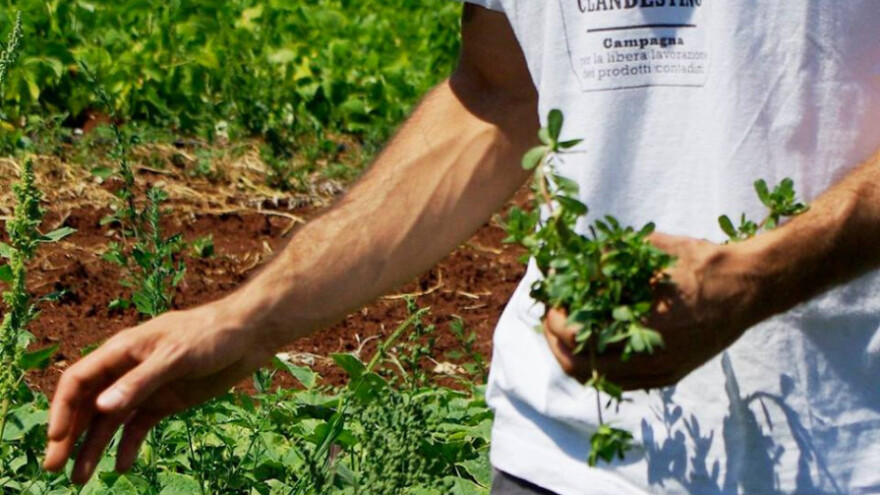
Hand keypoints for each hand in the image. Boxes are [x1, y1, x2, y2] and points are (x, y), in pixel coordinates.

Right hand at [42, 302, 273, 483]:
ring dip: (93, 448)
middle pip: (88, 406)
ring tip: (80, 479)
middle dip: (69, 436)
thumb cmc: (210, 335)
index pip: (79, 380)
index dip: (63, 408)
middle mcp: (127, 371)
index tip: (56, 439)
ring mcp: (146, 388)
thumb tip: (103, 407)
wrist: (247, 336)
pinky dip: (128, 447)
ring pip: (110, 422)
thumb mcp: (175, 356)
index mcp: (122, 351)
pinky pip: (138, 428)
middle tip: (53, 469)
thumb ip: (140, 382)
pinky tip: (120, 467)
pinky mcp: (166, 402)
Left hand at [543, 233, 766, 389]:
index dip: (556, 319)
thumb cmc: (701, 264)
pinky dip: (598, 365)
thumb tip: (570, 261)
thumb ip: (609, 257)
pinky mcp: (668, 376)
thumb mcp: (652, 250)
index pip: (578, 337)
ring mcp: (660, 373)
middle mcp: (652, 360)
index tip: (553, 300)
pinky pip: (620, 382)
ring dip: (573, 355)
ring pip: (597, 379)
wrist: (749, 287)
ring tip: (567, 329)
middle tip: (552, 316)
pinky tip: (593, 341)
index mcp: (646, 327)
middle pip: (579, 367)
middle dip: (556, 340)